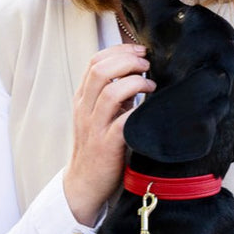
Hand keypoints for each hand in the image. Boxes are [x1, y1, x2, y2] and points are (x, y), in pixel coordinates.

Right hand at [63, 43, 154, 224]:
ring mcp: (94, 127)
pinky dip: (138, 111)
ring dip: (135, 83)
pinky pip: (122, 123)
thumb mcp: (100, 115)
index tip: (140, 50)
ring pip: (109, 93)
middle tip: (147, 65)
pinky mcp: (106, 145)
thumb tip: (139, 72)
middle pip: (100, 71)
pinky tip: (149, 110)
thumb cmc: (99, 146)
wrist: (84, 183)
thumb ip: (113, 94)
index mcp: (83, 98)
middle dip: (128, 61)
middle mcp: (85, 109)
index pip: (95, 61)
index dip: (119, 50)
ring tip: (150, 85)